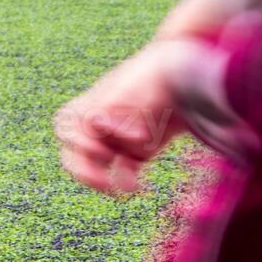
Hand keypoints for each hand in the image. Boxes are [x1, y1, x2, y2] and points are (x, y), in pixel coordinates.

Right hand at [53, 40, 192, 194]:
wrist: (195, 73)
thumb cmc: (158, 74)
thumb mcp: (133, 88)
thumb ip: (110, 108)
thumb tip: (96, 126)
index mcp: (92, 103)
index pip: (66, 126)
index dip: (77, 140)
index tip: (102, 148)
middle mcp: (101, 123)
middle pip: (74, 151)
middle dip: (82, 168)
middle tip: (100, 180)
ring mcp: (119, 138)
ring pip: (95, 165)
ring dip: (100, 179)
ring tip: (113, 189)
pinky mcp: (139, 153)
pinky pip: (123, 173)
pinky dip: (125, 182)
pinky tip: (135, 187)